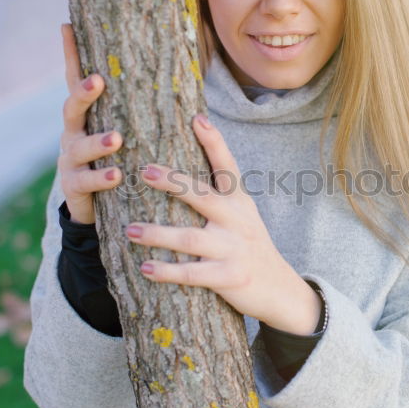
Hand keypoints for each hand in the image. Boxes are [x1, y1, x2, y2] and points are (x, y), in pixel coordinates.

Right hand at [58, 23, 122, 223]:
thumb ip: (140, 109)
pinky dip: (101, 177)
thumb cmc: (121, 161)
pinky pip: (85, 181)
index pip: (75, 81)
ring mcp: (70, 160)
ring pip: (79, 146)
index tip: (67, 26)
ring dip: (98, 142)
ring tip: (117, 139)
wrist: (97, 208)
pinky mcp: (74, 187)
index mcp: (87, 117)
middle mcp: (73, 134)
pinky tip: (116, 175)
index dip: (70, 55)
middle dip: (83, 94)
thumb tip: (176, 74)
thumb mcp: (129, 133)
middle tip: (97, 81)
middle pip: (71, 108)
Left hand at [124, 114, 321, 332]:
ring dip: (158, 234)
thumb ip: (218, 196)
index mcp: (239, 202)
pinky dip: (168, 271)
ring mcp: (233, 249)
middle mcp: (238, 221)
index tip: (197, 118)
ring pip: (190, 238)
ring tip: (131, 229)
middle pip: (203, 196)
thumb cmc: (248, 246)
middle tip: (144, 172)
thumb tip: (178, 172)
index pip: (227, 167)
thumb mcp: (242, 216)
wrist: (278, 289)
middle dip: (173, 183)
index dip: (214, 142)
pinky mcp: (228, 277)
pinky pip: (192, 273)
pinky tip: (146, 268)